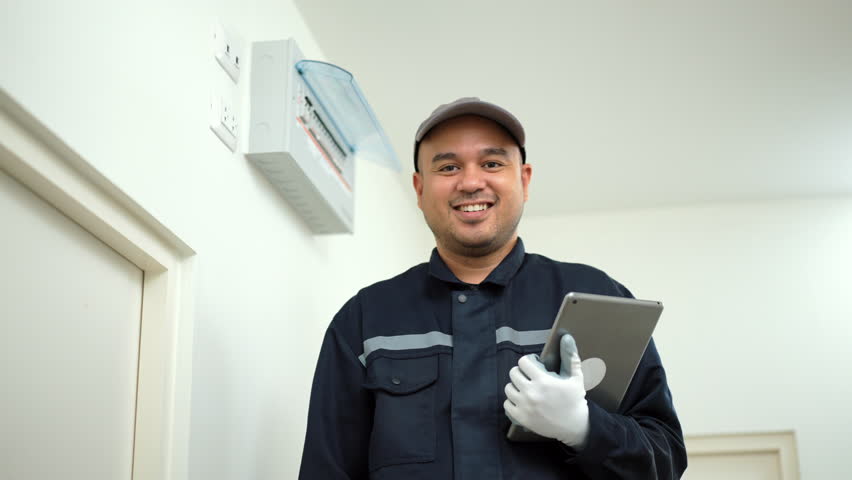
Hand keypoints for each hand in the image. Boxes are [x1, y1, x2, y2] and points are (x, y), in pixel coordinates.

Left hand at [504, 334, 589, 448]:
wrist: (575, 426)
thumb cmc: (575, 399)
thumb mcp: (575, 376)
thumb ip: (570, 356)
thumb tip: (566, 337)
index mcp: (543, 381)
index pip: (523, 362)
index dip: (529, 362)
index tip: (536, 366)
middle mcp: (531, 393)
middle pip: (513, 373)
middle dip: (522, 372)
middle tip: (531, 377)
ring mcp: (524, 406)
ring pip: (508, 388)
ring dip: (516, 386)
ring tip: (527, 388)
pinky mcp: (521, 418)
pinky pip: (506, 404)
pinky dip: (512, 401)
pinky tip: (523, 401)